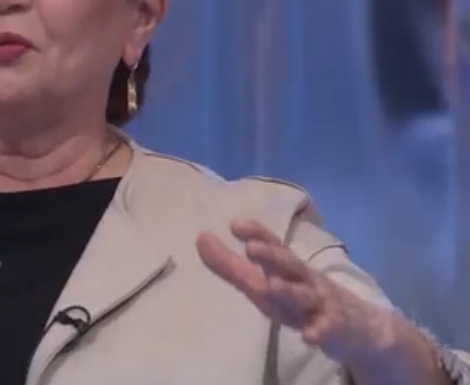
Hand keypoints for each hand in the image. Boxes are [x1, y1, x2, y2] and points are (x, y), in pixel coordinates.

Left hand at [196, 220, 395, 365]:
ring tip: (272, 285)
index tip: (235, 224)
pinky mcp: (336, 328)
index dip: (257, 233)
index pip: (273, 245)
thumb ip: (231, 265)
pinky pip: (327, 329)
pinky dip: (319, 331)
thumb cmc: (300, 298)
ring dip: (290, 290)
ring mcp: (322, 303)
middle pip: (289, 264)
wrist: (359, 327)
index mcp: (287, 267)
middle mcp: (304, 280)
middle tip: (251, 247)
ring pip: (306, 295)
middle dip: (272, 255)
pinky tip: (309, 335)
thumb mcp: (263, 284)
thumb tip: (200, 238)